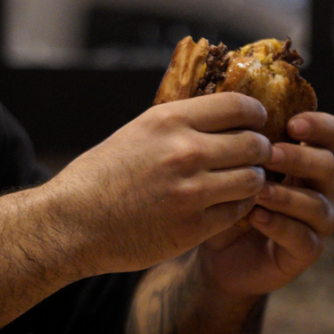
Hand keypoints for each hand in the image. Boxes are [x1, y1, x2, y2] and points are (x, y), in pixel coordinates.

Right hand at [46, 92, 272, 275]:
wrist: (73, 223)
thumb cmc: (101, 176)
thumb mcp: (136, 132)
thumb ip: (178, 123)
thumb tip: (220, 112)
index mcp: (169, 121)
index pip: (237, 106)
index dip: (256, 113)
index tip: (257, 121)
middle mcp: (184, 152)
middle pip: (253, 143)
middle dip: (260, 149)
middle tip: (257, 155)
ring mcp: (191, 192)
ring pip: (252, 179)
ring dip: (253, 180)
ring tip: (244, 181)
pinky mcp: (192, 227)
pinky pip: (237, 212)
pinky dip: (239, 207)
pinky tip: (228, 204)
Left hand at [198, 111, 333, 296]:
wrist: (215, 252)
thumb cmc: (225, 201)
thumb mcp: (228, 167)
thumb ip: (236, 141)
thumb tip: (222, 104)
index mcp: (307, 159)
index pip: (332, 134)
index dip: (320, 126)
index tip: (292, 123)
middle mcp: (320, 188)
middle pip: (328, 166)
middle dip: (299, 158)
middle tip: (268, 154)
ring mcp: (317, 222)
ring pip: (318, 204)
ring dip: (287, 195)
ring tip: (258, 190)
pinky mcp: (306, 251)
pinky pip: (304, 238)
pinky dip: (281, 226)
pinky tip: (257, 217)